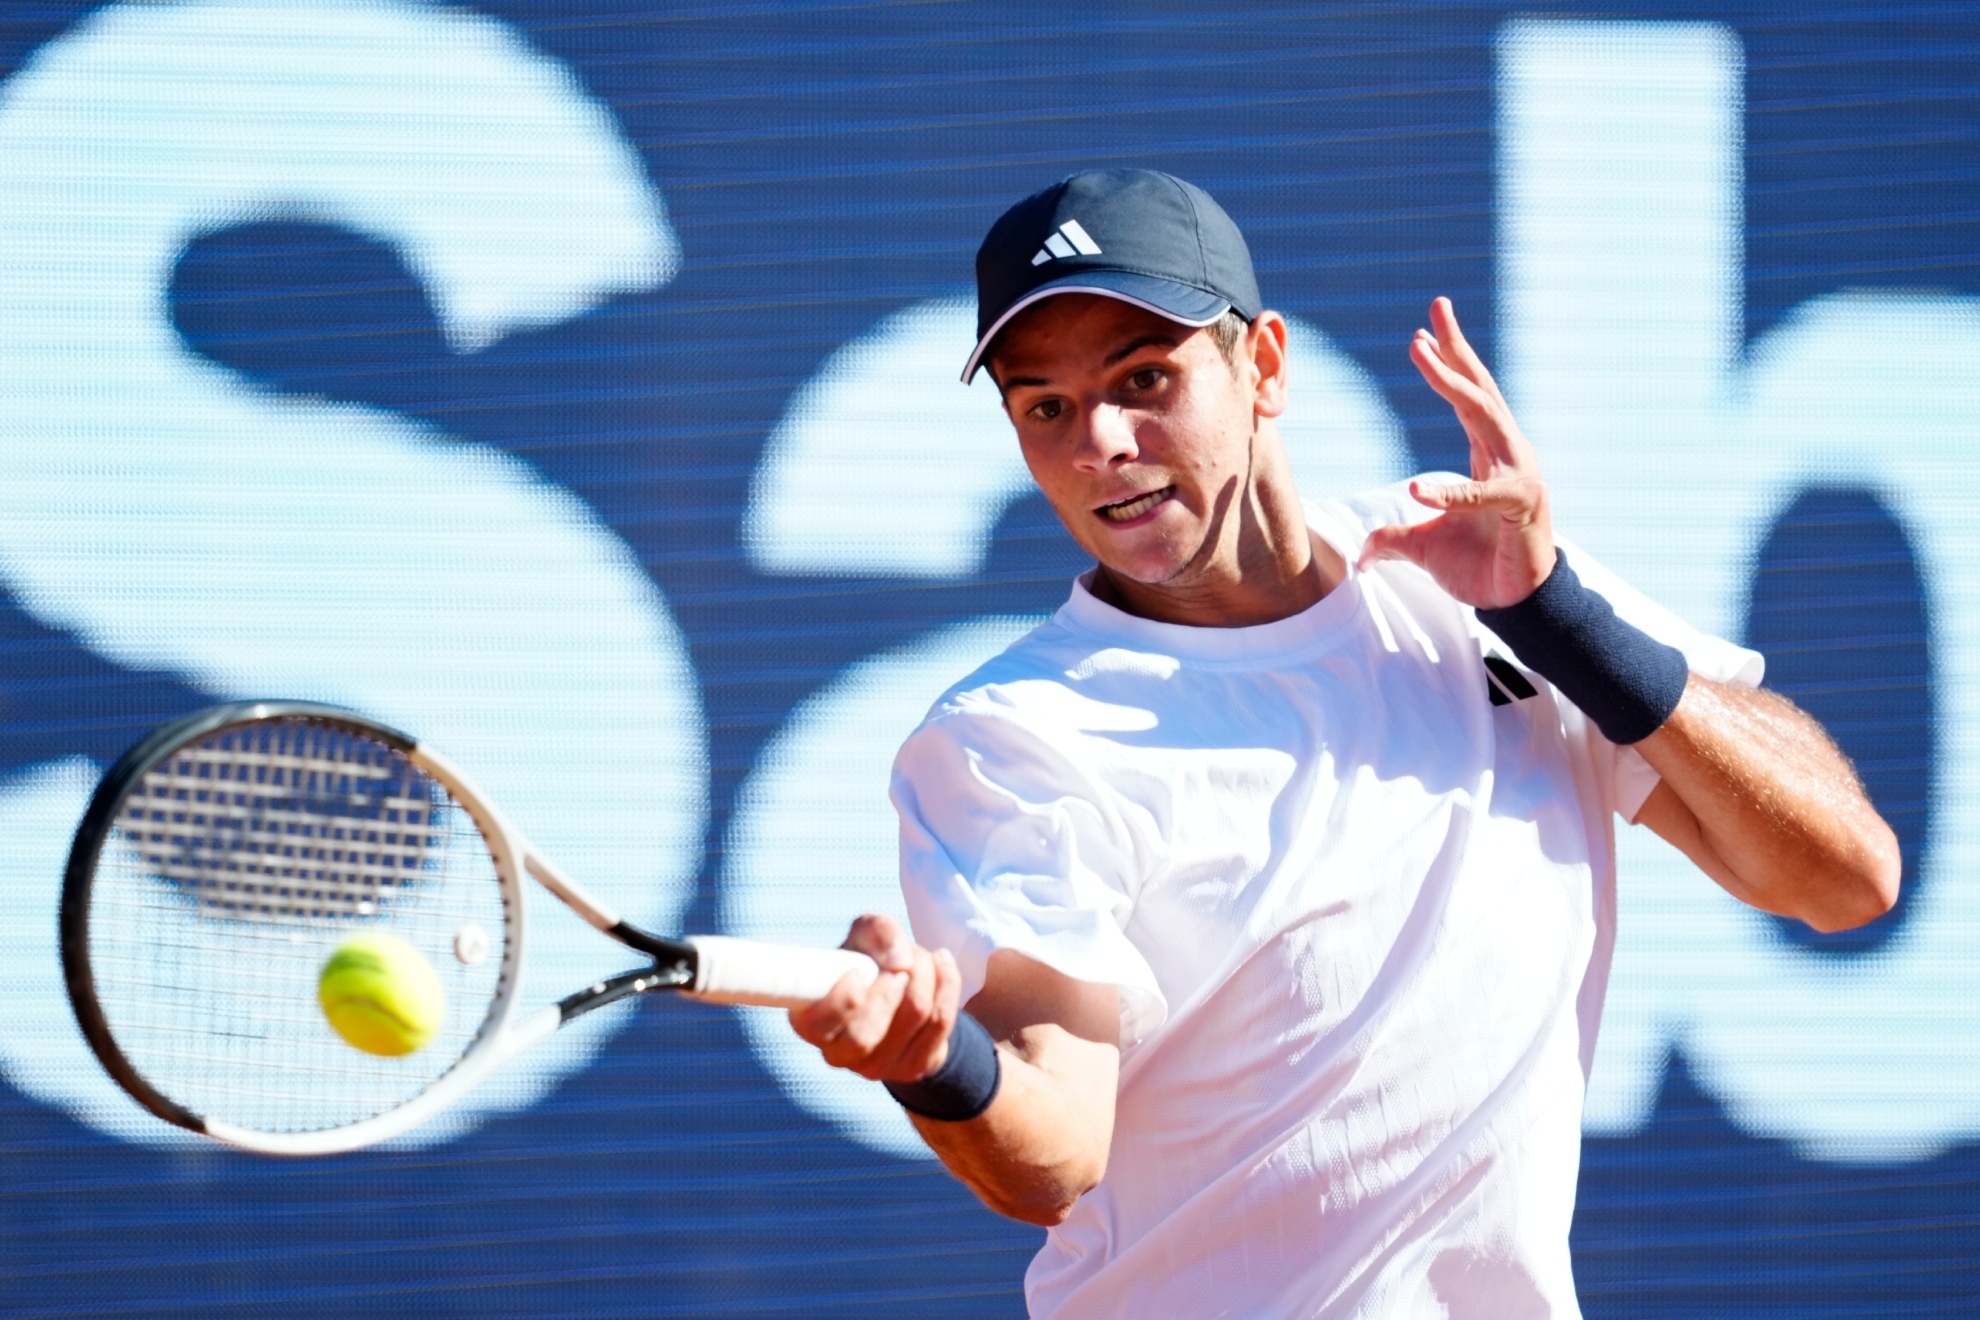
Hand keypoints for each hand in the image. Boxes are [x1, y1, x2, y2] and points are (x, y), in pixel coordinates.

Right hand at [788, 913, 961, 1082]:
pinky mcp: (913, 1067)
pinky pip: (940, 1023)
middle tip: (902, 962)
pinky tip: (942, 964)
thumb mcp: (864, 936)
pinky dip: (948, 984)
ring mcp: (877, 1067)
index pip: (819, 1026)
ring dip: (926, 974)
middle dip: (893, 984)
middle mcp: (839, 1054)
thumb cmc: (867, 962)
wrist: (899, 991)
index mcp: (812, 1022)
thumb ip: (876, 932)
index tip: (859, 972)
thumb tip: (900, 961)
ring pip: (914, 1017)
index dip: (842, 1000)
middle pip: (865, 1033)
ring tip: (922, 957)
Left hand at [1356, 297, 1555, 608]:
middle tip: (1434, 311)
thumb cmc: (1480, 566)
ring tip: (1420, 352)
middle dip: (1456, 348)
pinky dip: (1449, 493)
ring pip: (1483, 417)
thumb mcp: (1423, 547)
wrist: (1516, 601)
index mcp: (1487, 454)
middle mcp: (1507, 453)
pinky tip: (1416, 490)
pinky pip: (1481, 496)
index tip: (1422, 331)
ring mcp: (1519, 475)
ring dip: (1450, 382)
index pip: (1468, 397)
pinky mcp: (1521, 507)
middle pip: (1479, 389)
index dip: (1448, 362)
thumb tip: (1361, 555)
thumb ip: (1392, 540)